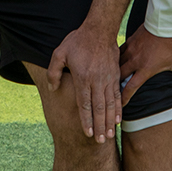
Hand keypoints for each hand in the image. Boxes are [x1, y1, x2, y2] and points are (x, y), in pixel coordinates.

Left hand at [45, 22, 122, 142]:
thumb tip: (52, 88)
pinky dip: (118, 109)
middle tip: (100, 141)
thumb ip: (54, 71)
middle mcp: (97, 81)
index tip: (87, 134)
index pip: (84, 104)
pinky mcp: (115, 75)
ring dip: (110, 121)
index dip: (86, 120)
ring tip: (110, 135)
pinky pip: (118, 95)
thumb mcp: (59, 53)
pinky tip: (118, 119)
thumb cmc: (78, 41)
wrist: (99, 29)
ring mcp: (108, 79)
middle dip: (99, 126)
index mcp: (83, 77)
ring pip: (110, 104)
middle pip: (99, 108)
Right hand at [118, 28, 171, 107]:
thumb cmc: (171, 43)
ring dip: (115, 71)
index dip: (124, 98)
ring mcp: (131, 50)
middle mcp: (135, 61)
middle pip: (119, 76)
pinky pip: (120, 51)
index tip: (120, 104)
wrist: (164, 23)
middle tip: (113, 91)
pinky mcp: (130, 41)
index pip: (131, 87)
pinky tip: (115, 60)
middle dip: (115, 84)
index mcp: (145, 69)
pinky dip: (117, 57)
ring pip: (117, 64)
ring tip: (112, 77)